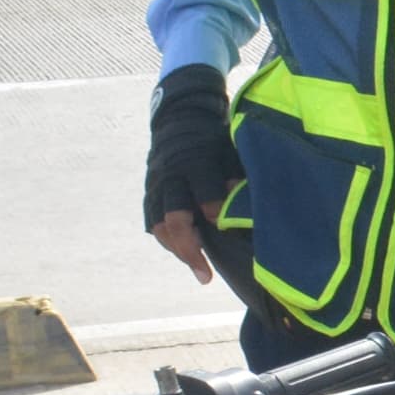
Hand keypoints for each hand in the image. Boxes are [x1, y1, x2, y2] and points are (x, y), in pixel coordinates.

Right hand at [143, 64, 242, 286]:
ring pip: (161, 227)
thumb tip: (244, 203)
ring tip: (202, 272)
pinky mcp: (150, 196)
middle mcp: (171, 177)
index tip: (225, 225)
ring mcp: (157, 188)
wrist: (180, 120)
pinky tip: (190, 257)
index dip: (214, 208)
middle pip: (175, 217)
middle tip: (206, 274)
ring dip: (180, 251)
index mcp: (195, 161)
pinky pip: (155, 226)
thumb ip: (237, 174)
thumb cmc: (215, 141)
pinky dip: (171, 243)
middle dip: (190, 247)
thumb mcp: (231, 149)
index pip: (203, 189)